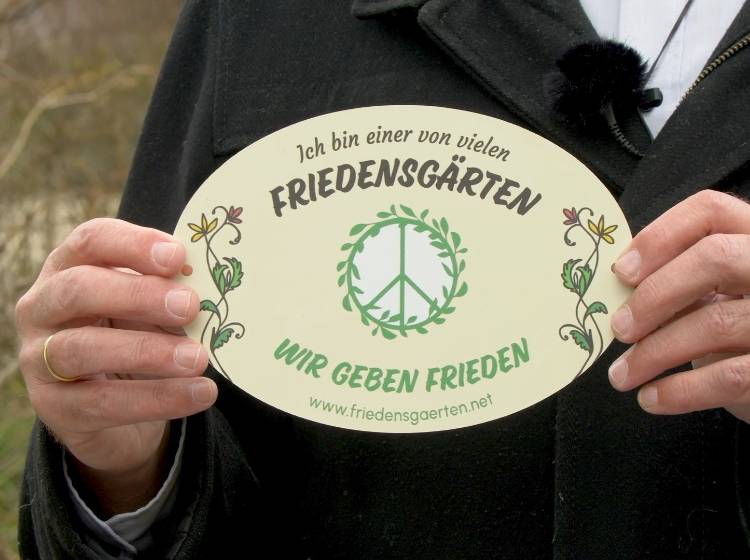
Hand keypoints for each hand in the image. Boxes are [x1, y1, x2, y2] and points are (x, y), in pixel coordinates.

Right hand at [14, 218, 215, 514]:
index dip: (133, 244)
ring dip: (147, 352)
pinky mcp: (54, 407)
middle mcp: (42, 308)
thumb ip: (171, 293)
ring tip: (199, 360)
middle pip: (78, 289)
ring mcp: (39, 359)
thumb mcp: (150, 309)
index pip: (91, 241)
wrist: (113, 408)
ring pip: (81, 349)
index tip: (178, 256)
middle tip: (190, 306)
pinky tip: (201, 392)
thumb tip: (210, 288)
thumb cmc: (135, 336)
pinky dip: (157, 398)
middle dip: (137, 295)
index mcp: (69, 268)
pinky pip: (102, 403)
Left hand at [607, 190, 749, 422]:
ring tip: (621, 375)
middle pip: (715, 257)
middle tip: (619, 328)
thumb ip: (681, 280)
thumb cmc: (739, 332)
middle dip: (655, 293)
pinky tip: (650, 398)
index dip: (659, 236)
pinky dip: (679, 391)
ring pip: (715, 322)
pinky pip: (728, 376)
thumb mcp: (717, 296)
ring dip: (653, 354)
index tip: (621, 272)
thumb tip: (616, 286)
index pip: (711, 211)